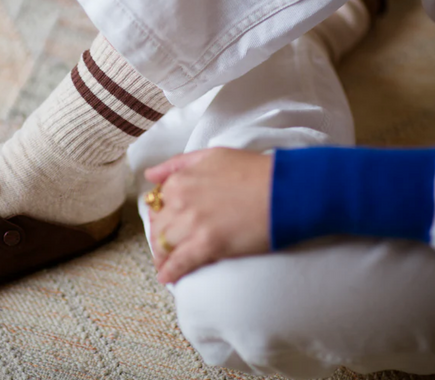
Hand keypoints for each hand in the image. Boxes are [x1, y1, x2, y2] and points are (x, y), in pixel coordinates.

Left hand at [144, 147, 272, 283]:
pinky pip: (180, 263)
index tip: (166, 225)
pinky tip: (168, 279)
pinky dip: (170, 272)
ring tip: (165, 266)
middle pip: (158, 226)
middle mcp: (181, 200)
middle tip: (165, 250)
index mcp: (180, 179)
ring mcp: (193, 223)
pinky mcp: (207, 245)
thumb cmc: (254, 170)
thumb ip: (177, 164)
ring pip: (164, 246)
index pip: (158, 203)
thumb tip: (150, 175)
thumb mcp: (212, 156)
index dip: (161, 216)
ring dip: (162, 258)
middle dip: (159, 239)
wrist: (285, 189)